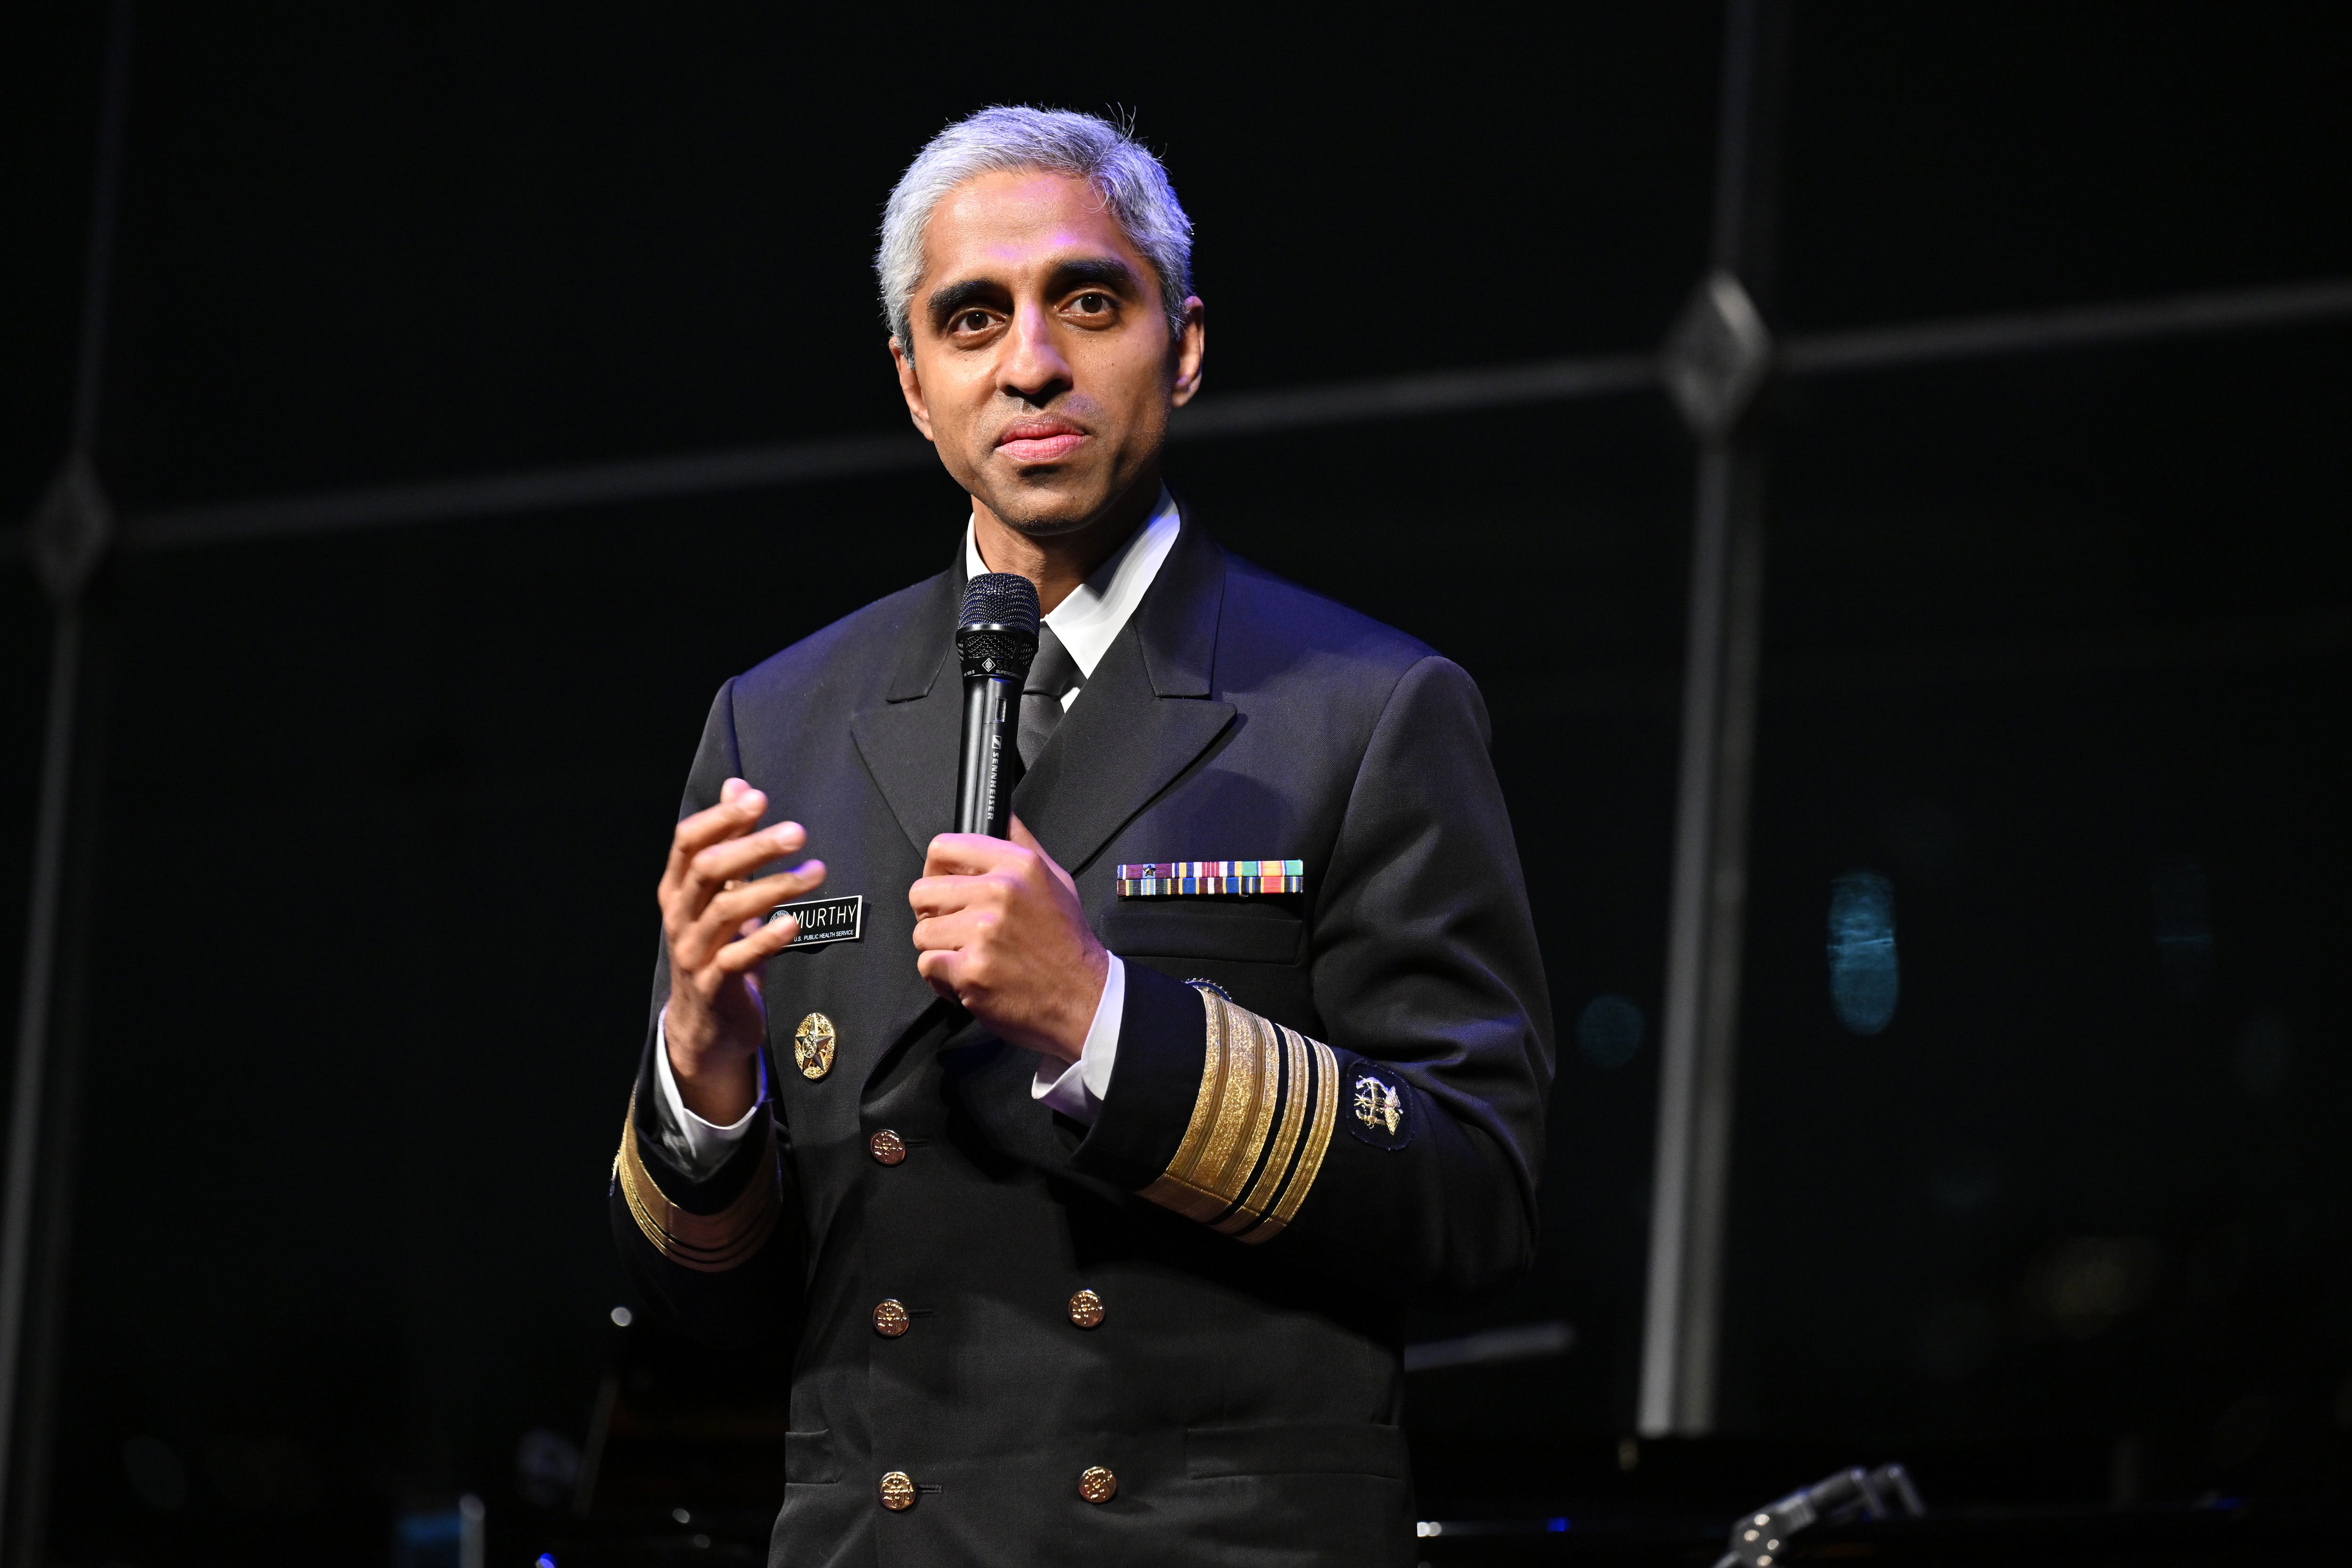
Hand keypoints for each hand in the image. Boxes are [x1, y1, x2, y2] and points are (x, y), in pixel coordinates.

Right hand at [657, 777, 825, 1122]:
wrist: (706, 1025)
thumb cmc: (716, 947)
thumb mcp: (717, 892)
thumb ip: (728, 840)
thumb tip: (737, 785)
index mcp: (677, 889)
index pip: (688, 842)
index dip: (721, 817)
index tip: (758, 798)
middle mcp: (680, 916)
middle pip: (709, 870)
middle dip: (753, 846)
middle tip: (797, 832)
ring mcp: (694, 952)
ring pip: (727, 910)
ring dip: (774, 887)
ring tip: (816, 873)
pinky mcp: (715, 985)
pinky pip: (738, 957)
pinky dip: (767, 938)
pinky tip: (794, 922)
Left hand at [909, 817, 1107, 1063]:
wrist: (1084, 999)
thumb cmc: (1068, 943)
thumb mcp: (1056, 879)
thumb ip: (1023, 843)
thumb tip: (1002, 813)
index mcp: (1018, 865)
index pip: (943, 848)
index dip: (936, 871)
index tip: (944, 887)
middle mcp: (999, 893)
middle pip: (922, 892)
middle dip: (932, 914)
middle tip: (955, 929)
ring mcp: (983, 933)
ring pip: (922, 932)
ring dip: (939, 949)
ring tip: (969, 956)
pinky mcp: (971, 971)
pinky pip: (927, 965)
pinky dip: (942, 978)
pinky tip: (968, 978)